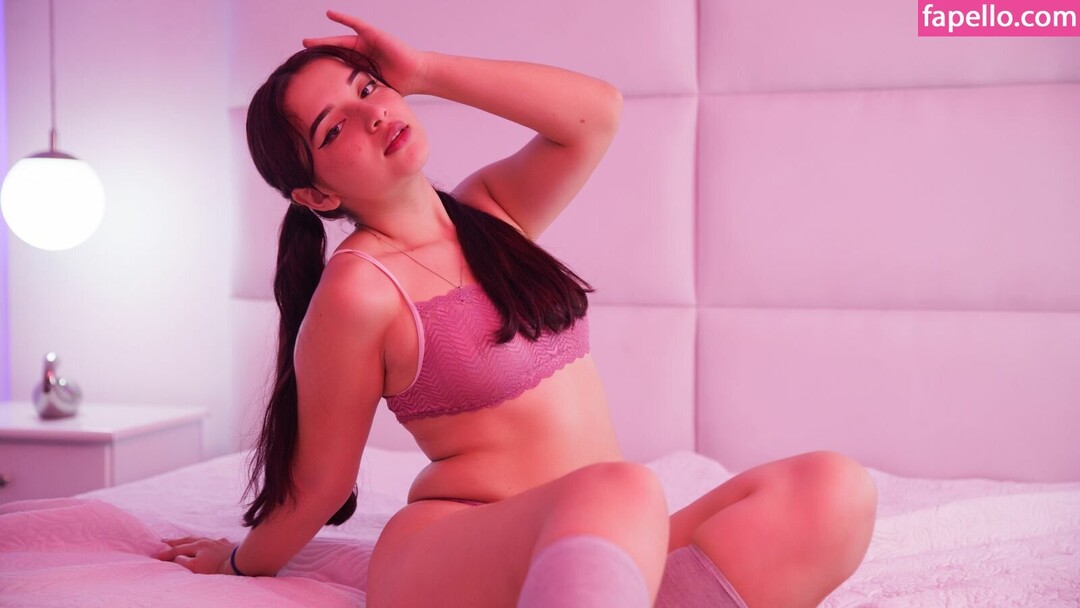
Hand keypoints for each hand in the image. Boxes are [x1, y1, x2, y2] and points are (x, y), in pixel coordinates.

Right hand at [155, 536, 233, 574]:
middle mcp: (207, 541)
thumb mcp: (196, 567)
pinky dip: (206, 542)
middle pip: (188, 540)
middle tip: (164, 540)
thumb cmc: (216, 567)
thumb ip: (183, 561)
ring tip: (183, 540)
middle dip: (175, 541)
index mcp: (197, 545)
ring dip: (190, 540)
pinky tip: (207, 543)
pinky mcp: (227, 545)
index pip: (178, 549)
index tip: (156, 555)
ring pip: (200, 538)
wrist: (238, 564)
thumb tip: (176, 557)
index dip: (167, 553)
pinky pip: (214, 541)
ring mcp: (217, 542)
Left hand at [302, 10, 427, 94]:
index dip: (326, 66)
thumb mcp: (376, 91)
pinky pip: (356, 24)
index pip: (340, 64)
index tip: (311, 71)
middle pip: (337, 51)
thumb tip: (354, 116)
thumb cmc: (401, 85)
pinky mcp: (374, 34)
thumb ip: (365, 98)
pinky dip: (343, 18)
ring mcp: (368, 42)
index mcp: (363, 65)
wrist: (416, 76)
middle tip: (303, 54)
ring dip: (324, 40)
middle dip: (320, 52)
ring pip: (342, 39)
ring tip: (307, 42)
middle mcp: (364, 52)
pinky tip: (330, 14)